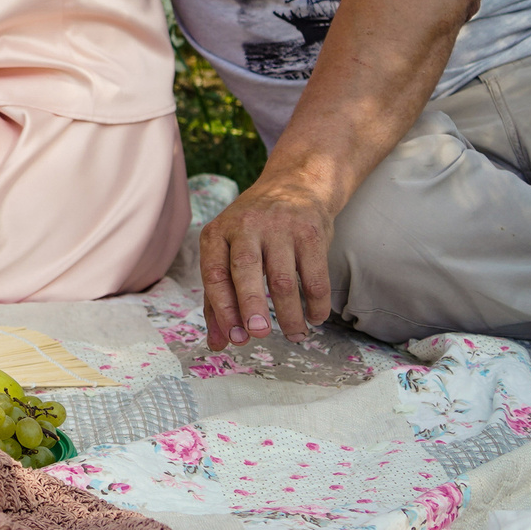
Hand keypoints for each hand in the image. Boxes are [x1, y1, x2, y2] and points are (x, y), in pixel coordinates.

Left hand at [200, 179, 335, 346]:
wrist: (294, 186)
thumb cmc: (252, 231)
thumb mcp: (227, 253)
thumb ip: (218, 299)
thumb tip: (218, 344)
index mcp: (217, 234)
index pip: (214, 274)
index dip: (222, 308)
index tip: (233, 337)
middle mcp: (246, 227)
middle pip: (246, 271)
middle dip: (250, 306)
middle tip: (258, 334)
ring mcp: (280, 228)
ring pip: (283, 279)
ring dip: (289, 314)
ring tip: (294, 335)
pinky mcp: (311, 233)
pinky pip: (315, 276)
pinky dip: (316, 303)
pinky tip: (315, 318)